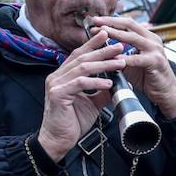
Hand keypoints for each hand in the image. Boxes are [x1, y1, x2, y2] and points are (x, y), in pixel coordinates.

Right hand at [38, 29, 121, 161]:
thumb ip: (103, 91)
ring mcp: (56, 84)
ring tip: (120, 63)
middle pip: (82, 58)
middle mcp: (57, 76)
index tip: (107, 35)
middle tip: (119, 45)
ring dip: (103, 64)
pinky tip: (109, 82)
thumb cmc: (73, 122)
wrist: (59, 140)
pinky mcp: (57, 94)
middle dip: (102, 50)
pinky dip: (96, 81)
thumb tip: (120, 82)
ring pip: (82, 68)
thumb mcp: (92, 103)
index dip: (92, 44)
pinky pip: (79, 83)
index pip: (79, 55)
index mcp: (63, 76)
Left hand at [90, 15, 175, 118]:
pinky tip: (111, 58)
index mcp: (148, 37)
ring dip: (115, 34)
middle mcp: (153, 40)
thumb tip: (100, 48)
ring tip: (101, 33)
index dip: (111, 20)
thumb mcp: (132, 62)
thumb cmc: (148, 78)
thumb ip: (120, 54)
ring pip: (132, 38)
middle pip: (129, 25)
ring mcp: (155, 50)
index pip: (127, 23)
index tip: (96, 20)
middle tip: (95, 22)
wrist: (166, 93)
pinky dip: (123, 58)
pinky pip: (136, 58)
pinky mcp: (156, 62)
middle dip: (110, 22)